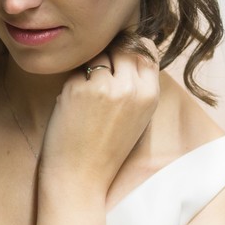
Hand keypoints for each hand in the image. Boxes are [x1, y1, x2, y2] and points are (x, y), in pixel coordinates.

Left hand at [38, 38, 160, 192]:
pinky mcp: (78, 88)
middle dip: (110, 55)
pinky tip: (74, 108)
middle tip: (99, 79)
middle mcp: (131, 88)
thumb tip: (130, 47)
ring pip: (98, 55)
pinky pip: (77, 71)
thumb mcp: (138, 115)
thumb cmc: (107, 148)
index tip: (119, 58)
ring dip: (91, 68)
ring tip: (88, 98)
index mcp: (150, 95)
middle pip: (122, 47)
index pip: (146, 50)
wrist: (81, 177)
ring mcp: (104, 86)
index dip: (131, 49)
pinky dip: (74, 84)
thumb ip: (139, 84)